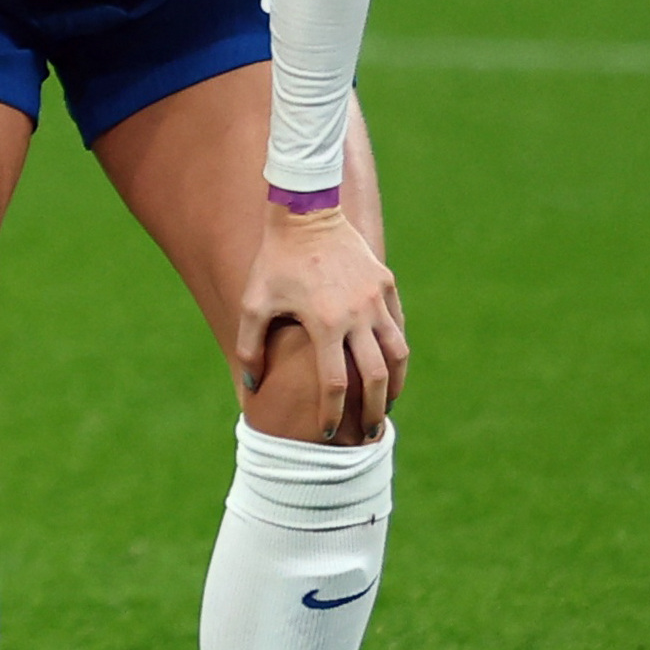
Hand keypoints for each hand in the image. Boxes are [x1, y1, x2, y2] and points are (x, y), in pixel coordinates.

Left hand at [233, 203, 404, 443]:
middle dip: (375, 409)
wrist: (305, 215)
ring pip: (397, 353)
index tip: (330, 434)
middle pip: (376, 376)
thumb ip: (251, 346)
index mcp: (325, 323)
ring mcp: (377, 300)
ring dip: (395, 383)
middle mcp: (358, 315)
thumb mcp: (253, 304)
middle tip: (372, 433)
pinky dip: (396, 351)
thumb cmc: (274, 263)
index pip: (334, 382)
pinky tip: (390, 367)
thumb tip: (252, 384)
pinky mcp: (387, 285)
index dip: (332, 412)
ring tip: (388, 404)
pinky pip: (398, 327)